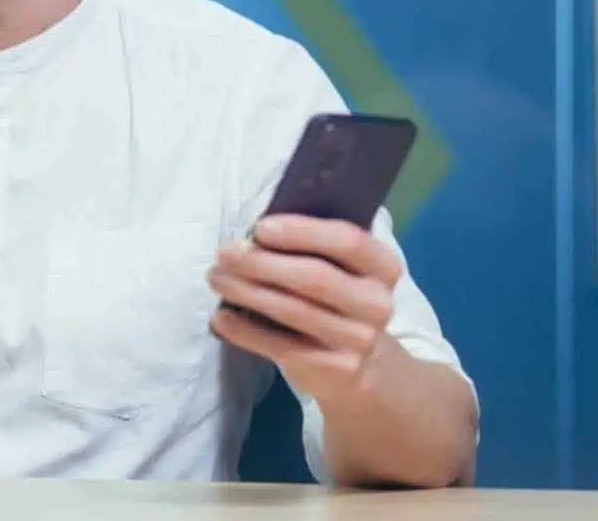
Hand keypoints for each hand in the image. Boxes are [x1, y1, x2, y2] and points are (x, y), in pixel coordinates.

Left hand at [207, 214, 400, 403]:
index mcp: (382, 267)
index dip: (302, 232)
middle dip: (262, 263)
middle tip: (224, 254)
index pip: (348, 241)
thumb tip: (253, 235)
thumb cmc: (335, 300)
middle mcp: (377, 303)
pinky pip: (282, 346)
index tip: (259, 228)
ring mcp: (359, 339)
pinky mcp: (336, 369)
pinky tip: (220, 318)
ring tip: (215, 278)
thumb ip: (311, 248)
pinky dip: (246, 331)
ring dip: (247, 292)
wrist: (361, 366)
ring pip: (294, 311)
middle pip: (315, 277)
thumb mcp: (339, 270)